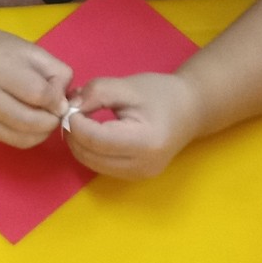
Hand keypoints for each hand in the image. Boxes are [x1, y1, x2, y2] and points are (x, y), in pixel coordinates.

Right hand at [0, 26, 70, 147]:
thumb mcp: (30, 50)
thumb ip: (55, 73)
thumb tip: (65, 105)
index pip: (38, 94)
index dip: (57, 99)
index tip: (60, 96)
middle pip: (32, 121)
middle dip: (53, 119)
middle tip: (56, 110)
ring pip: (24, 138)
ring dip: (43, 131)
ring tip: (44, 115)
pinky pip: (14, 142)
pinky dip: (30, 136)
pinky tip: (31, 122)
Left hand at [62, 72, 203, 179]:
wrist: (191, 110)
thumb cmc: (162, 94)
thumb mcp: (128, 86)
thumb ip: (97, 92)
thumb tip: (70, 107)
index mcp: (144, 142)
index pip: (94, 139)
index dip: (74, 122)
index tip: (70, 105)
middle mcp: (141, 165)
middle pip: (89, 155)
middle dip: (73, 133)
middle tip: (71, 111)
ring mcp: (138, 175)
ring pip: (91, 163)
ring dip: (79, 142)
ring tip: (81, 119)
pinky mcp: (135, 176)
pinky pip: (100, 165)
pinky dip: (90, 150)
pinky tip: (92, 131)